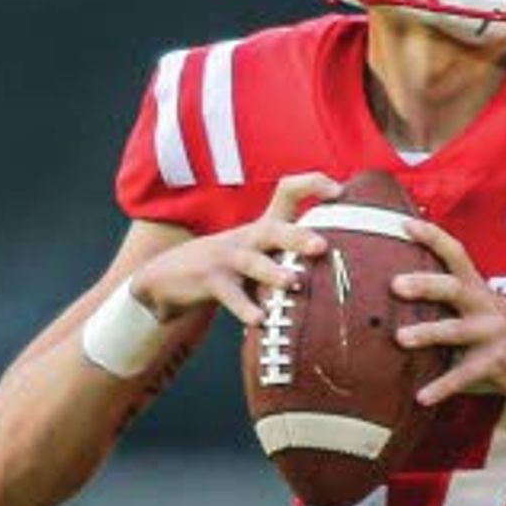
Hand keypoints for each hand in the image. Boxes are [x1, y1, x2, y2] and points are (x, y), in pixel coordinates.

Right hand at [132, 171, 343, 330]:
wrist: (165, 278)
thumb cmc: (226, 269)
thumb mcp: (257, 256)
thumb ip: (288, 258)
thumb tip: (337, 265)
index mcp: (262, 227)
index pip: (287, 192)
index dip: (312, 185)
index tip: (340, 191)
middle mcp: (246, 237)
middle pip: (273, 229)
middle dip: (297, 237)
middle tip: (322, 246)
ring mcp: (226, 258)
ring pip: (252, 262)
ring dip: (273, 272)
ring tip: (294, 283)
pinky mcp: (209, 281)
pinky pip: (230, 296)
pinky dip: (245, 308)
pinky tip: (260, 320)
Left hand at [397, 215, 505, 413]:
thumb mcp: (484, 315)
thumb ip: (452, 308)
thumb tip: (399, 308)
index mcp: (480, 290)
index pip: (456, 255)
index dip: (432, 237)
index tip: (404, 224)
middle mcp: (487, 306)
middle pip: (454, 287)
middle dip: (425, 284)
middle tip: (395, 284)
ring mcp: (494, 334)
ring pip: (457, 330)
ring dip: (428, 333)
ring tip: (400, 338)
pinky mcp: (498, 363)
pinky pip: (464, 375)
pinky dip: (442, 387)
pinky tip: (422, 397)